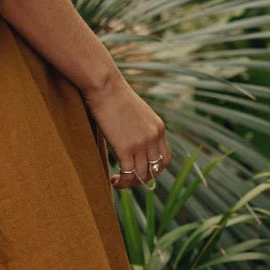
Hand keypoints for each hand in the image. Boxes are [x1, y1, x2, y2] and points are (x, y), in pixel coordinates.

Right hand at [81, 69, 170, 188]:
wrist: (104, 85)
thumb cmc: (113, 95)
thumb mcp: (135, 112)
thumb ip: (138, 127)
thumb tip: (129, 138)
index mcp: (158, 128)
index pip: (165, 158)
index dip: (154, 170)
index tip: (139, 171)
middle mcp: (154, 137)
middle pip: (156, 170)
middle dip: (142, 179)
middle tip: (128, 180)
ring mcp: (141, 143)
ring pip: (142, 175)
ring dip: (130, 183)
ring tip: (118, 181)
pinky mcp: (125, 147)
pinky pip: (128, 174)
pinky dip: (122, 182)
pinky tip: (112, 180)